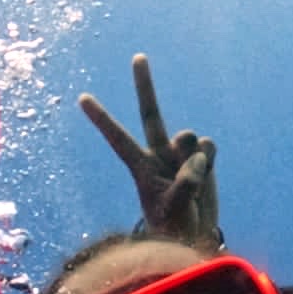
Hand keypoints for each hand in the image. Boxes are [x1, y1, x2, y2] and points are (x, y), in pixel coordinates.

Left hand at [79, 53, 220, 247]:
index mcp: (140, 166)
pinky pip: (208, 147)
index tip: (82, 98)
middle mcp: (159, 153)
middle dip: (145, 85)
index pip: (118, 138)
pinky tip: (205, 178)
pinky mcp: (202, 157)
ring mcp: (180, 154)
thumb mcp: (175, 209)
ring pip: (190, 138)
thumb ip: (185, 181)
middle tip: (138, 57)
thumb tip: (198, 155)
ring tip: (193, 184)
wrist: (195, 236)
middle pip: (151, 113)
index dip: (102, 118)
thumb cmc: (174, 227)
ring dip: (195, 158)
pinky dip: (210, 161)